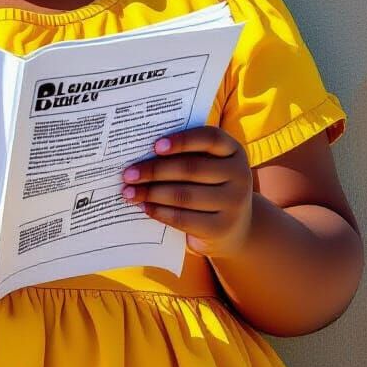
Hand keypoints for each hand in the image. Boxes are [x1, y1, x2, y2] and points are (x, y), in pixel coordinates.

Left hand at [119, 125, 253, 259]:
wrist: (235, 227)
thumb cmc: (210, 186)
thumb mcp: (208, 166)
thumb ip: (185, 155)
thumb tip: (140, 151)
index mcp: (234, 151)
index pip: (210, 138)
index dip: (182, 140)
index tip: (155, 146)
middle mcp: (239, 175)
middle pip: (191, 168)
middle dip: (154, 170)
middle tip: (128, 174)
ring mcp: (234, 203)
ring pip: (184, 195)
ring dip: (151, 193)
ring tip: (129, 192)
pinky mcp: (221, 228)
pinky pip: (183, 218)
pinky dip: (160, 212)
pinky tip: (144, 207)